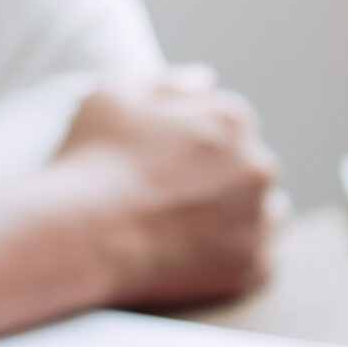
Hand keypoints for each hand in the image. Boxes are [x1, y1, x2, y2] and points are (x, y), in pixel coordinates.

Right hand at [0, 67, 280, 346]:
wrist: (81, 235)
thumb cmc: (93, 160)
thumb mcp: (115, 95)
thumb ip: (167, 81)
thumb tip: (204, 80)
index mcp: (233, 119)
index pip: (230, 125)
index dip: (196, 144)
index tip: (165, 163)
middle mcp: (258, 166)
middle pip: (250, 167)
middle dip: (222, 178)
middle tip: (172, 198)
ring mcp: (259, 219)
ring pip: (265, 212)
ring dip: (238, 215)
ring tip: (188, 227)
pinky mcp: (252, 267)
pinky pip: (259, 257)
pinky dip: (234, 256)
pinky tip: (196, 256)